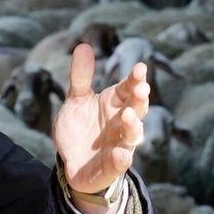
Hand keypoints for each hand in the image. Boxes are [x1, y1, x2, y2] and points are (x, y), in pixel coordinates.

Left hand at [52, 44, 149, 197]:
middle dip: (139, 100)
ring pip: (131, 137)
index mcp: (115, 104)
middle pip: (136, 110)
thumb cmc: (80, 128)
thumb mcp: (76, 100)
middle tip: (140, 89)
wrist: (72, 162)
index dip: (135, 80)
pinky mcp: (110, 168)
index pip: (129, 89)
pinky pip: (118, 164)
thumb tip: (83, 45)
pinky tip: (119, 153)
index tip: (140, 68)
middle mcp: (122, 124)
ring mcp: (118, 146)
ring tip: (128, 116)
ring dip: (133, 127)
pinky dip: (120, 159)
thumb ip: (81, 77)